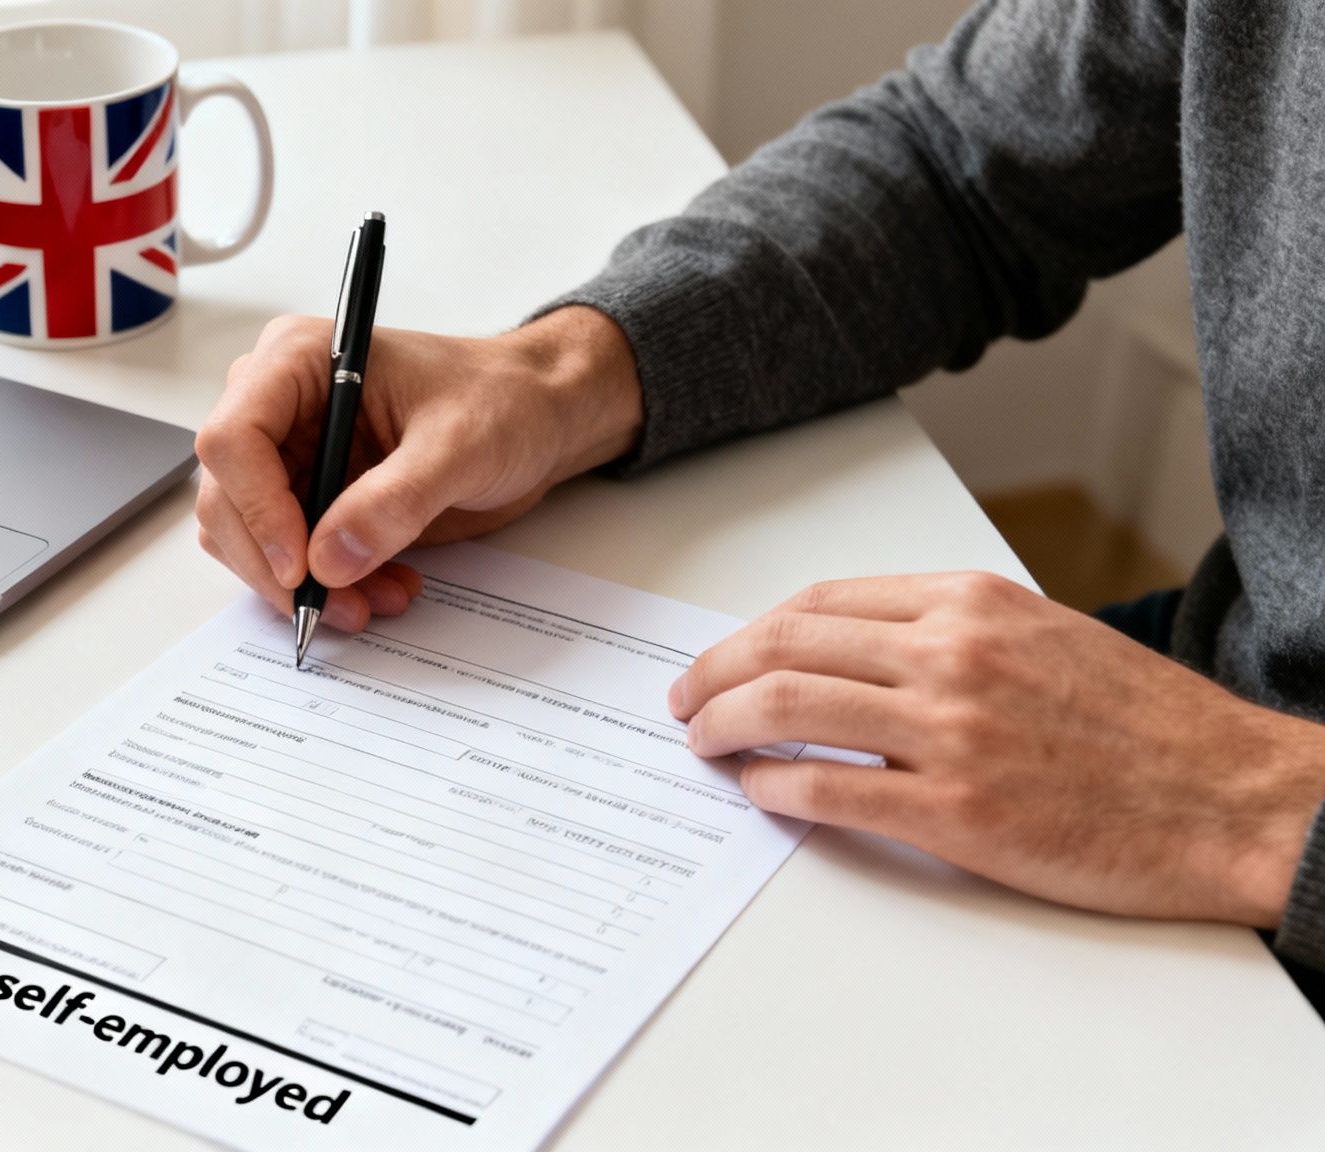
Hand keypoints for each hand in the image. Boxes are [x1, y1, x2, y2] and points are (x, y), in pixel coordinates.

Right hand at [195, 307, 640, 630]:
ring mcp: (291, 455)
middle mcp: (280, 406)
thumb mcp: (460, 444)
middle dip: (277, 564)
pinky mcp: (311, 498)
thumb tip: (331, 558)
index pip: (234, 437)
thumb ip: (395, 500)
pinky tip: (379, 588)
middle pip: (227, 497)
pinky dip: (324, 588)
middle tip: (336, 605)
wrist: (535, 419)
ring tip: (376, 598)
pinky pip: (286, 558)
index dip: (255, 508)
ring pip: (248, 539)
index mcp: (299, 361)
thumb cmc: (502, 399)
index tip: (300, 565)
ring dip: (302, 586)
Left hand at [668, 572, 1324, 927]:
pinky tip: (757, 791)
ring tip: (703, 744)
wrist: (1233, 799)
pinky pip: (825, 787)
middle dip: (713, 673)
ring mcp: (950, 731)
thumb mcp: (1045, 638)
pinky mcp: (954, 811)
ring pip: (787, 708)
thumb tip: (850, 654)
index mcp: (970, 603)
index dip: (751, 632)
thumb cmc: (1145, 727)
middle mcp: (952, 654)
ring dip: (723, 726)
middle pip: (783, 645)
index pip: (820, 602)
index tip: (721, 657)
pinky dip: (772, 786)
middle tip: (683, 700)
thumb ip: (951, 634)